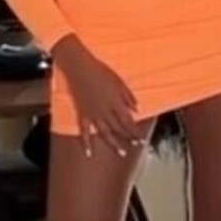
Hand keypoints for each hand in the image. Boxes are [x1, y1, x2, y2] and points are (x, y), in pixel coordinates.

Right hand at [52, 36, 141, 156]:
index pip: (128, 122)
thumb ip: (129, 97)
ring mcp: (92, 114)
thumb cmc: (100, 71)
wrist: (79, 67)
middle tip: (136, 145)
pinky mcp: (82, 114)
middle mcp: (104, 111)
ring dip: (114, 144)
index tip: (141, 139)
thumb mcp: (119, 81)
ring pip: (105, 133)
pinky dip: (86, 143)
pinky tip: (89, 153)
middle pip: (119, 128)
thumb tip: (137, 110)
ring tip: (121, 152)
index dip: (135, 132)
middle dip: (128, 137)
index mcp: (115, 103)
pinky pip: (84, 131)